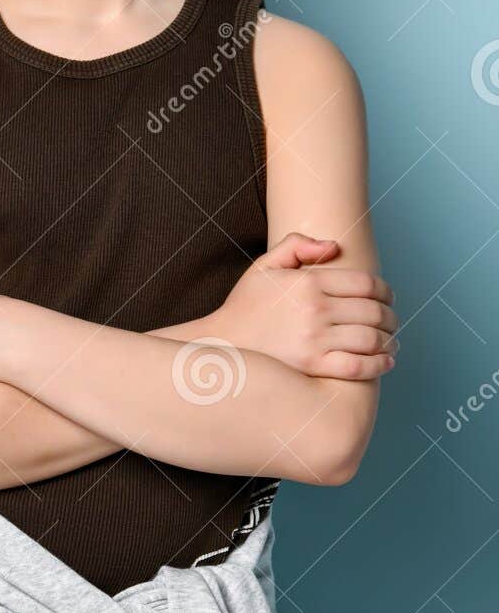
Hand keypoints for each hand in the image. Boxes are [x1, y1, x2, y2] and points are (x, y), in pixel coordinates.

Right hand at [216, 233, 397, 379]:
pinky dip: (379, 365)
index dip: (385, 291)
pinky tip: (385, 362)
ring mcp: (314, 339)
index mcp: (308, 282)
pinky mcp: (313, 366)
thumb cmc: (244, 306)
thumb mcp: (263, 267)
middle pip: (374, 311)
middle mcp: (314, 309)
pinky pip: (359, 366)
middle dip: (391, 317)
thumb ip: (296, 245)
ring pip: (371, 339)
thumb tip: (334, 246)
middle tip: (392, 321)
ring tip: (391, 342)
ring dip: (389, 341)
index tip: (388, 298)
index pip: (366, 284)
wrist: (220, 344)